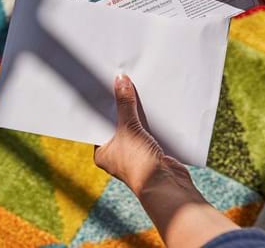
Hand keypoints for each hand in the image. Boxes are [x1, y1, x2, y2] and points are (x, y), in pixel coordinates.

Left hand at [94, 75, 238, 247]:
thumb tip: (120, 80)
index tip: (103, 87)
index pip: (98, 124)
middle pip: (116, 122)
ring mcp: (134, 152)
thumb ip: (124, 104)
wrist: (166, 185)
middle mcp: (116, 153)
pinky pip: (147, 128)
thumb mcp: (128, 128)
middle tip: (119, 82)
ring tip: (134, 87)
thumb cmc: (138, 162)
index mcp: (102, 152)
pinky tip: (150, 102)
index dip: (101, 106)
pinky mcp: (150, 150)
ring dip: (135, 110)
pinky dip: (148, 118)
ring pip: (133, 124)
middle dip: (120, 105)